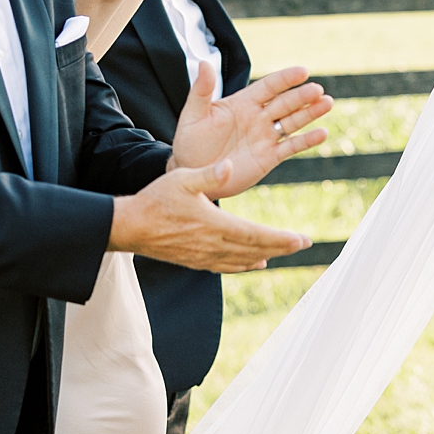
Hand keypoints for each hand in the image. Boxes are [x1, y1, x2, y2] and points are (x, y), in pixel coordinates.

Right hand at [108, 160, 309, 270]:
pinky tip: (253, 263)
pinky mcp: (194, 261)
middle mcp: (213, 245)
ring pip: (242, 260)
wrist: (128, 227)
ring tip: (284, 251)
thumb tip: (230, 166)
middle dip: (282, 247)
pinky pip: (225, 267)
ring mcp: (203, 256)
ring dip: (266, 256)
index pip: (256, 235)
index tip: (302, 239)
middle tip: (304, 244)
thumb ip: (209, 174)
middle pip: (255, 249)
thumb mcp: (182, 179)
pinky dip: (244, 266)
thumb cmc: (155, 199)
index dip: (281, 239)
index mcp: (215, 224)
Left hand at [169, 63, 333, 196]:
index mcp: (243, 103)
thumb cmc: (189, 142)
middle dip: (302, 97)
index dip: (285, 79)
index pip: (268, 87)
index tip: (302, 71)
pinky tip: (321, 134)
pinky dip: (307, 141)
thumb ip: (201, 90)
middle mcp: (258, 117)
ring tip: (327, 103)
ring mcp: (266, 137)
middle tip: (318, 90)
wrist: (192, 174)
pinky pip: (291, 147)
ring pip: (293, 121)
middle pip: (285, 103)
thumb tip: (203, 63)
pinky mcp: (270, 157)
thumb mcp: (193, 115)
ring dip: (310, 113)